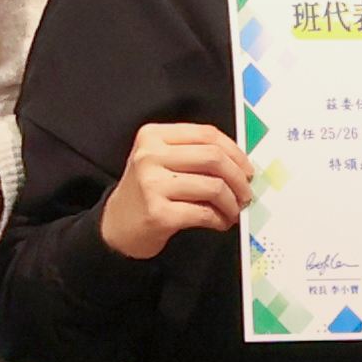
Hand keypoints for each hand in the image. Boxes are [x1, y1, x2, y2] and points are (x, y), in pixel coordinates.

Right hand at [93, 119, 251, 261]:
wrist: (115, 227)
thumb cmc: (144, 193)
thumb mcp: (159, 161)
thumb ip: (192, 154)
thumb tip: (239, 163)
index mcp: (152, 136)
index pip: (206, 134)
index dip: (235, 151)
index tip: (246, 168)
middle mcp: (149, 156)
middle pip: (213, 157)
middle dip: (239, 178)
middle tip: (246, 192)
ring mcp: (152, 184)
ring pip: (213, 186)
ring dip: (232, 202)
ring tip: (233, 210)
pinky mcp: (158, 213)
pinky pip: (204, 213)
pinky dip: (219, 219)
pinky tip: (219, 222)